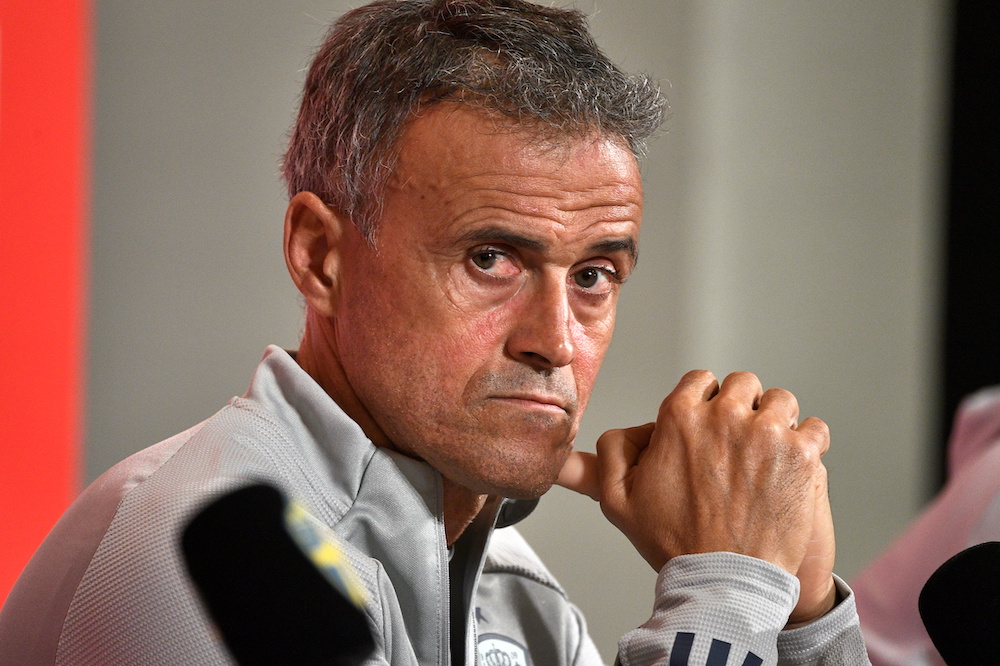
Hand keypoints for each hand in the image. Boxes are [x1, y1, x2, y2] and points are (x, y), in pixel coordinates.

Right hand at [557, 370, 836, 624]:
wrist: (725, 581)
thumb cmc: (674, 542)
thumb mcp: (618, 501)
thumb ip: (603, 458)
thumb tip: (594, 439)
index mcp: (679, 416)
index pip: (700, 380)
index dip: (704, 404)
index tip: (708, 428)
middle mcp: (724, 414)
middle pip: (742, 385)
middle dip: (740, 409)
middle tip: (738, 444)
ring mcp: (767, 432)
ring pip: (780, 401)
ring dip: (776, 422)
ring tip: (768, 454)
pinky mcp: (802, 454)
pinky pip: (815, 428)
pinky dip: (808, 444)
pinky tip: (792, 467)